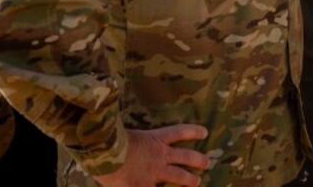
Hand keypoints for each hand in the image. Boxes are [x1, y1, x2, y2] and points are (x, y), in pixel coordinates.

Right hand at [93, 125, 209, 186]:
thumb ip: (132, 139)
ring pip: (179, 176)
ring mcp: (154, 172)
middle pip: (185, 156)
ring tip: (197, 182)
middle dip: (198, 159)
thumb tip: (125, 133)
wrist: (105, 153)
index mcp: (154, 139)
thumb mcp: (124, 133)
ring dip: (190, 180)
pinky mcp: (145, 186)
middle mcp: (159, 155)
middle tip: (207, 163)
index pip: (179, 132)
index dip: (193, 132)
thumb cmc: (110, 140)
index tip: (205, 132)